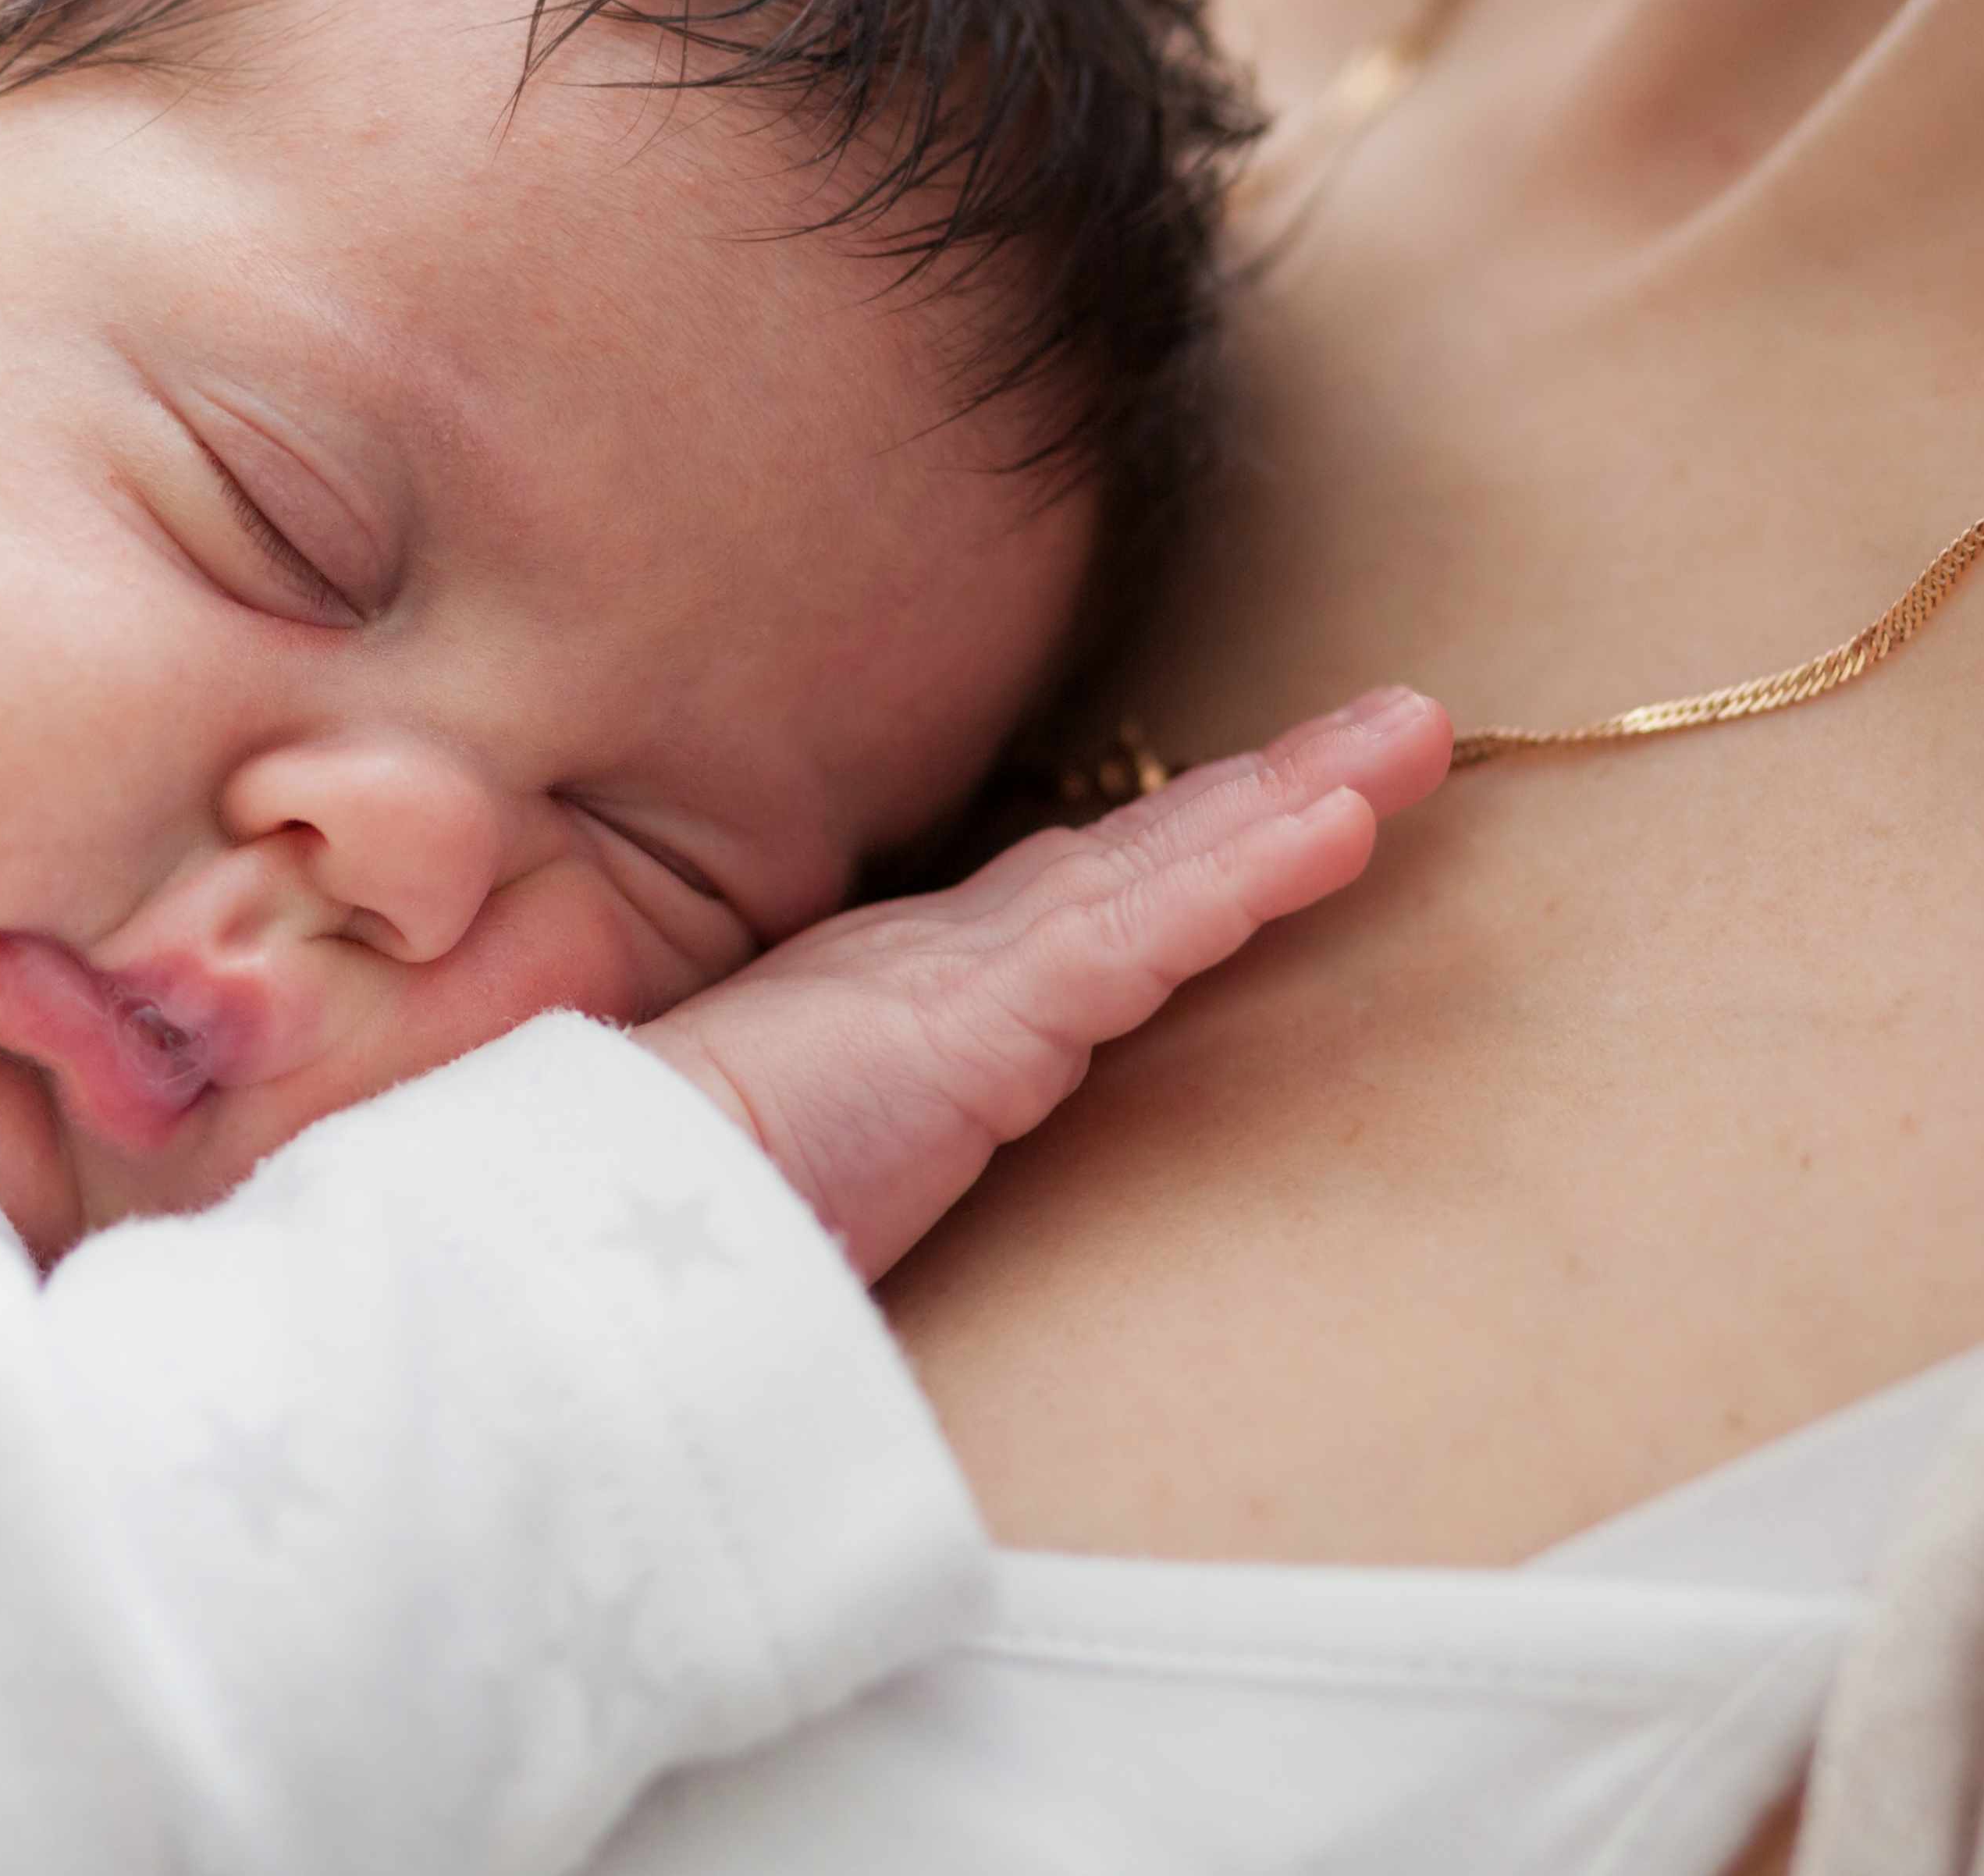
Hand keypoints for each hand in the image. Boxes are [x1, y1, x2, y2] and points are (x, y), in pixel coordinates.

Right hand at [638, 687, 1452, 1276]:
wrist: (572, 1249)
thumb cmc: (648, 1231)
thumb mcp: (769, 1178)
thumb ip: (825, 1156)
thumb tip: (834, 1184)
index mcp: (886, 1001)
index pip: (1064, 905)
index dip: (1171, 847)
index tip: (1266, 800)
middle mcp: (927, 962)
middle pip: (1129, 856)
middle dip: (1263, 788)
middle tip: (1386, 733)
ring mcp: (953, 981)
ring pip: (1159, 870)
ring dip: (1295, 797)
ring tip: (1412, 740)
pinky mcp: (977, 1019)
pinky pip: (1146, 935)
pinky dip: (1250, 872)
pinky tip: (1343, 822)